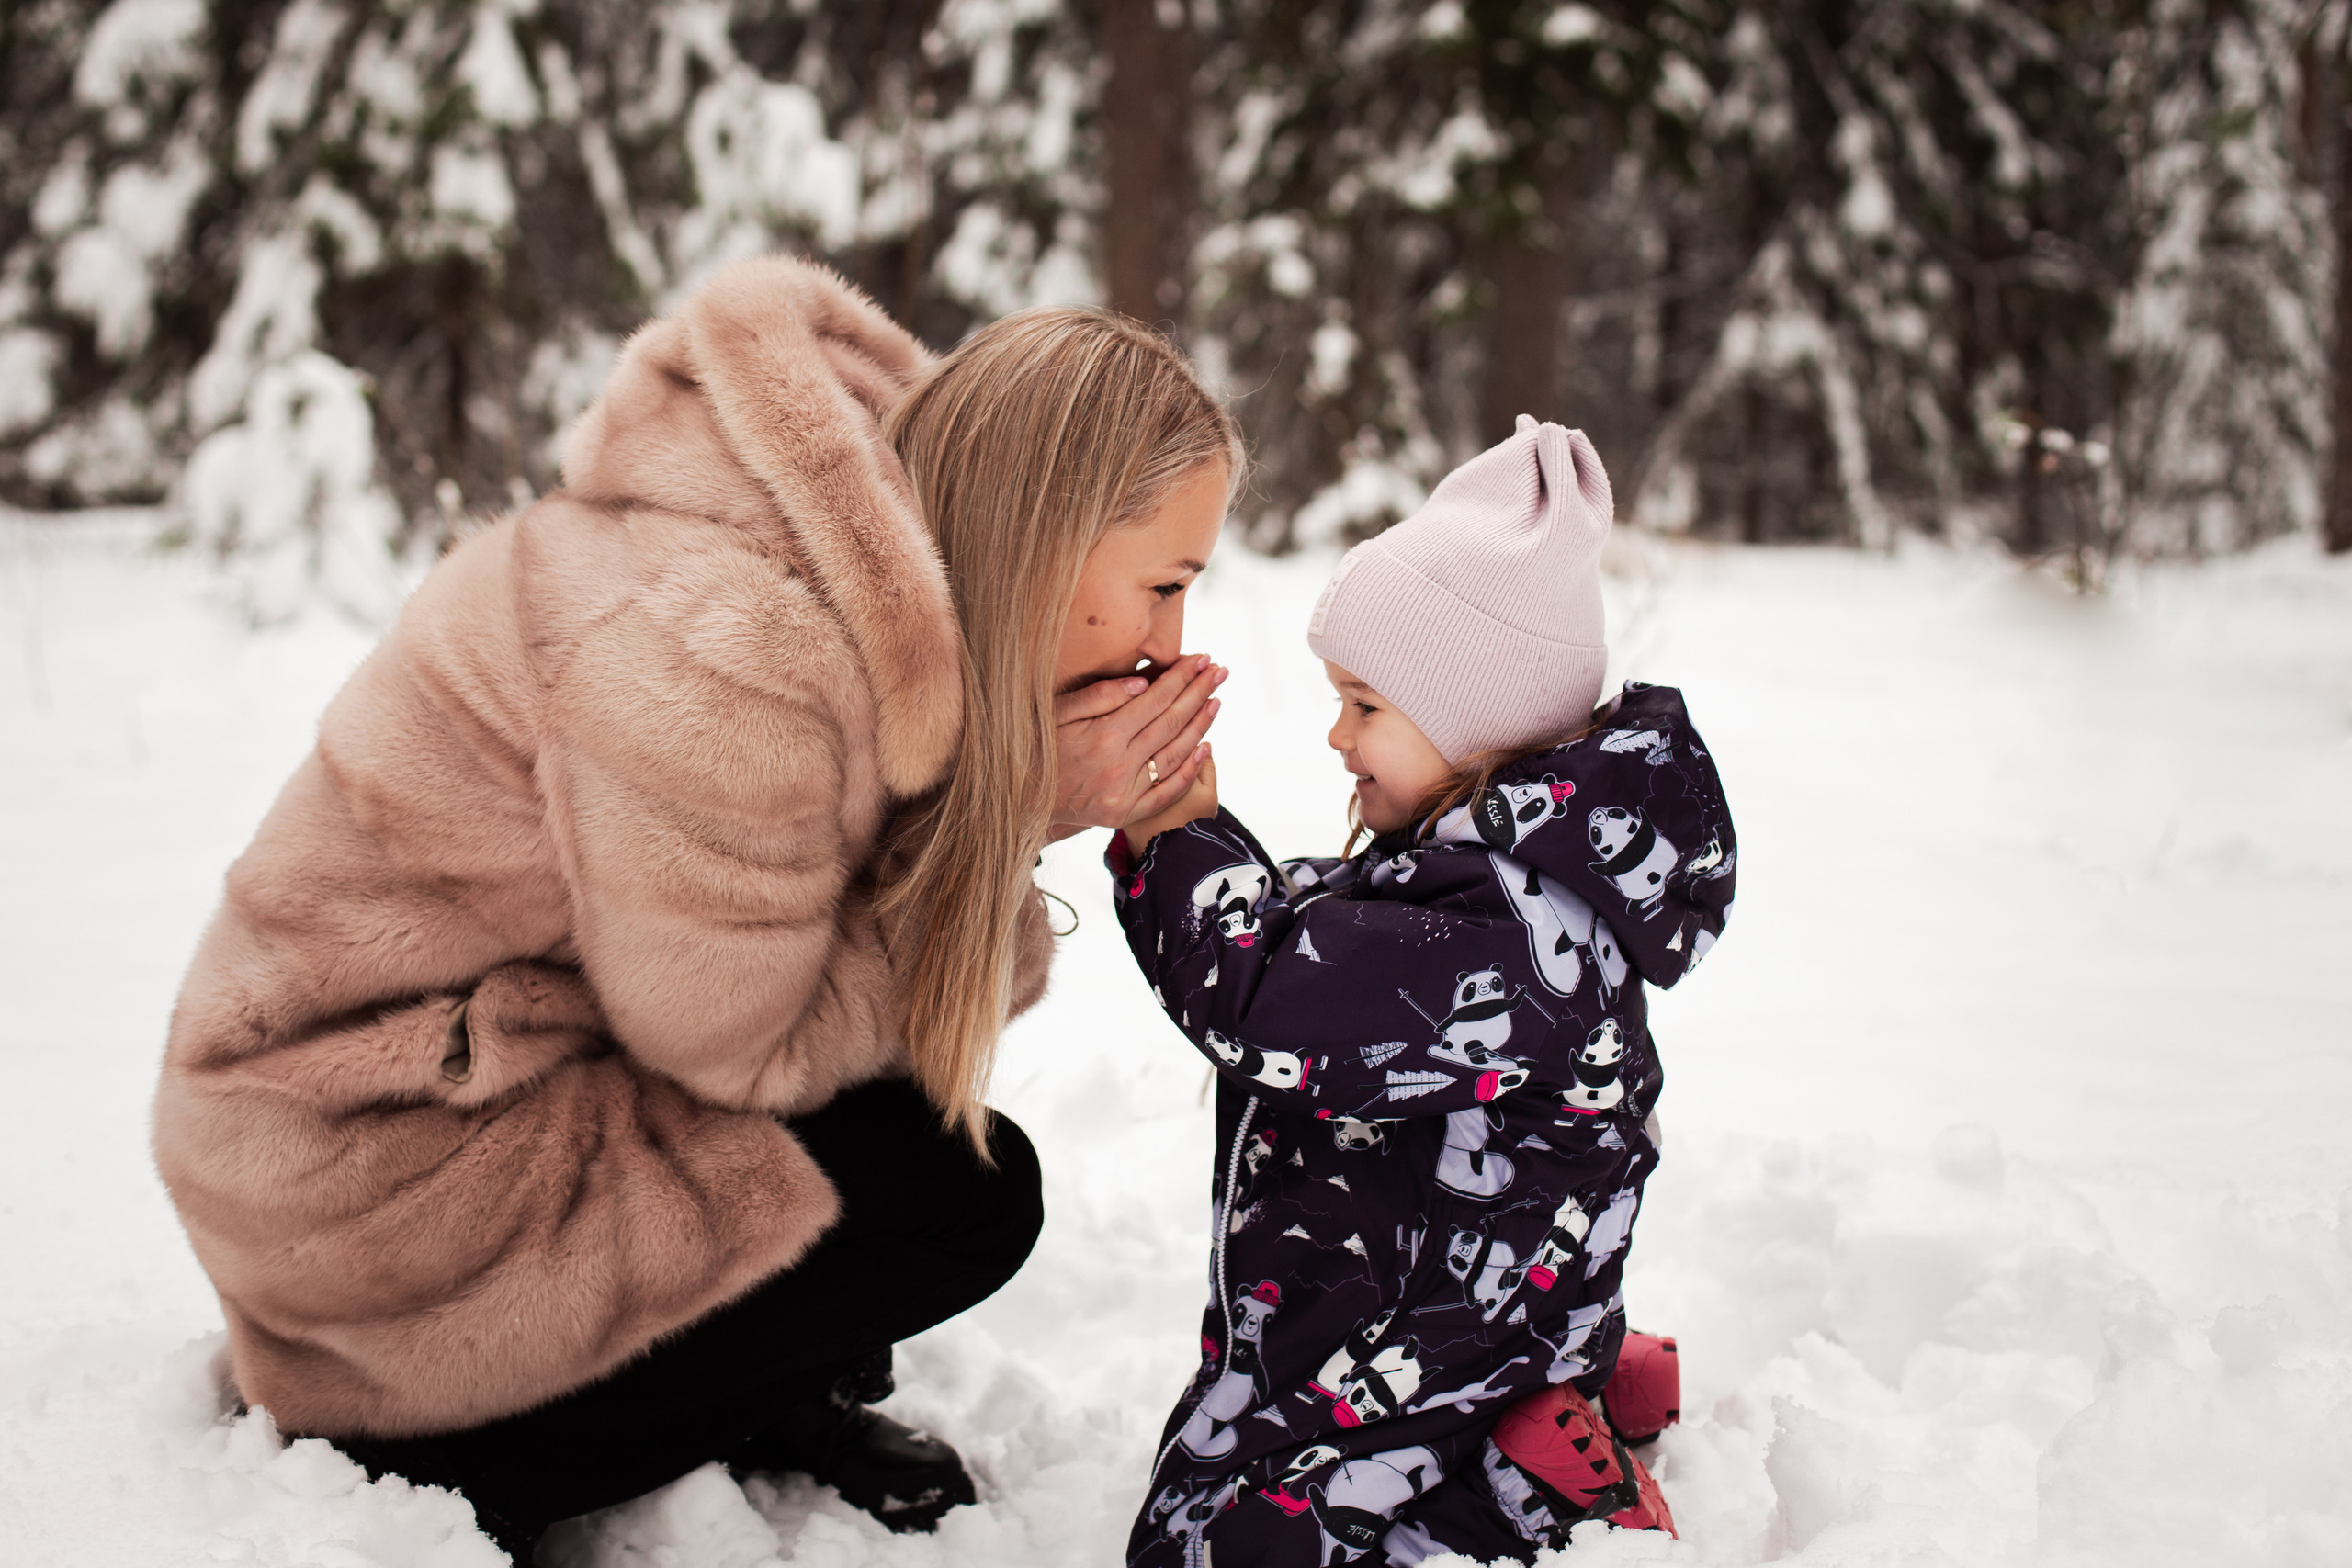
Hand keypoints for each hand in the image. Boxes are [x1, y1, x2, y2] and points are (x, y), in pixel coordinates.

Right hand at [1048, 653, 1224, 839]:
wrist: (1019, 799)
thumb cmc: (1037, 747)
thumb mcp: (1057, 713)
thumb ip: (1099, 696)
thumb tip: (1142, 683)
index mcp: (1103, 736)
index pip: (1155, 699)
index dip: (1181, 677)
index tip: (1201, 658)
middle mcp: (1118, 766)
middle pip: (1171, 723)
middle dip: (1199, 693)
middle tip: (1220, 671)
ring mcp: (1124, 794)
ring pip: (1174, 755)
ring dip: (1200, 726)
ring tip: (1216, 701)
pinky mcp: (1124, 814)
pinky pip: (1166, 792)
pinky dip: (1189, 770)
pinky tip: (1206, 748)